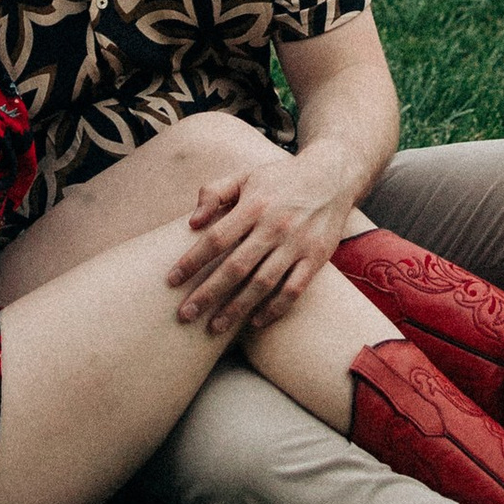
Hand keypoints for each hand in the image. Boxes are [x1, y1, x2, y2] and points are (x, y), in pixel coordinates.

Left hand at [168, 159, 353, 336]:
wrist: (332, 176)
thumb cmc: (280, 179)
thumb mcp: (245, 176)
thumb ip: (215, 193)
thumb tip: (192, 222)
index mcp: (254, 205)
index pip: (216, 238)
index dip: (192, 261)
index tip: (171, 280)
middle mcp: (275, 226)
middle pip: (236, 266)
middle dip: (208, 293)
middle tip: (185, 314)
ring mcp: (297, 244)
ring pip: (263, 283)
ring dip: (237, 308)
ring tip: (214, 327)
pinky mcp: (316, 258)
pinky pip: (293, 289)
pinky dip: (274, 308)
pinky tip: (254, 321)